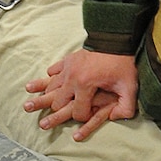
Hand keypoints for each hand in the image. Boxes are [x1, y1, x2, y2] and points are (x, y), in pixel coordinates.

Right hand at [24, 50, 138, 139]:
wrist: (115, 40)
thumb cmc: (122, 64)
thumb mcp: (129, 87)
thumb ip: (126, 107)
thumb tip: (116, 118)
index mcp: (85, 86)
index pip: (78, 112)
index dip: (83, 118)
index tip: (88, 116)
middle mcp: (72, 78)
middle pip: (57, 103)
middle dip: (58, 112)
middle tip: (51, 120)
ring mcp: (67, 68)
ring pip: (50, 88)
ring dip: (46, 97)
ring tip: (31, 105)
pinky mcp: (67, 60)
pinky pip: (53, 71)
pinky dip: (50, 79)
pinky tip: (47, 82)